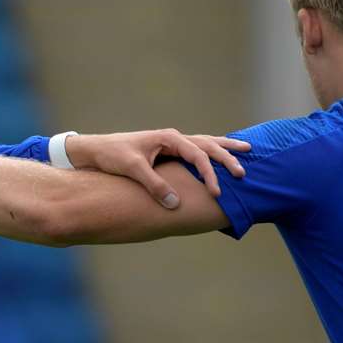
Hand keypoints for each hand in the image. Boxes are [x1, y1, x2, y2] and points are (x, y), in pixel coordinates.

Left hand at [66, 130, 250, 207]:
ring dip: (224, 149)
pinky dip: (210, 153)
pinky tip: (220, 154)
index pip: (198, 155)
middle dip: (227, 158)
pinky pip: (195, 151)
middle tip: (243, 171)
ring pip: (204, 144)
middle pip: (207, 146)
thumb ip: (154, 185)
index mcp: (168, 138)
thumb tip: (174, 204)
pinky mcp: (167, 151)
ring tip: (247, 150)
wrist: (94, 150)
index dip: (209, 174)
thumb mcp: (132, 169)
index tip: (216, 192)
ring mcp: (171, 143)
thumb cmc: (111, 156)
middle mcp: (173, 138)